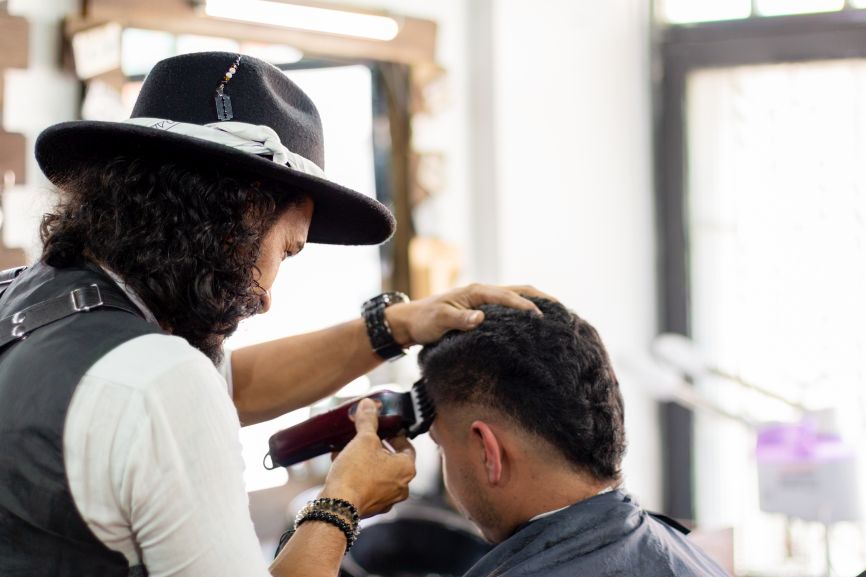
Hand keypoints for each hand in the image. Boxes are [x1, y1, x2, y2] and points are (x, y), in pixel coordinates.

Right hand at [320, 398, 415, 516]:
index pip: (407, 446)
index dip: (394, 435)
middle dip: (376, 448)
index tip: (383, 429)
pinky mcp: (371, 507)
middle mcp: (402, 486)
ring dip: (365, 461)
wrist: (338, 506)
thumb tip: (369, 405)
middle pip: (391, 460)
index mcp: (406, 468)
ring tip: (349, 450)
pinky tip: (342, 466)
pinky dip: (358, 476)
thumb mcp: (363, 440)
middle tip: (364, 438)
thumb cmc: (355, 473)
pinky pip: (368, 486)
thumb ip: (368, 421)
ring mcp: (387, 499)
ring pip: (378, 474)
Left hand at [385, 284, 554, 345]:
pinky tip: (537, 323)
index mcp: (476, 292)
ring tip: (558, 316)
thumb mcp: (439, 320)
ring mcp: (485, 300)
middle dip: (542, 298)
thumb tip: (480, 318)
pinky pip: (511, 306)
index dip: (525, 306)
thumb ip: (459, 319)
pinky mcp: (485, 310)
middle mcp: (484, 292)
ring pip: (519, 295)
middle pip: (521, 289)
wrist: (411, 323)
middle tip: (563, 311)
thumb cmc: (424, 321)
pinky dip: (527, 310)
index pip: (507, 296)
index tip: (541, 319)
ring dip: (538, 302)